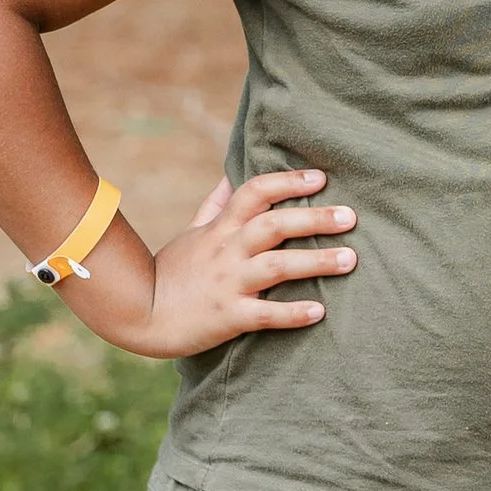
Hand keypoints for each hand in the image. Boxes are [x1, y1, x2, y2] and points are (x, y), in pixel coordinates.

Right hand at [108, 167, 357, 358]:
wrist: (139, 314)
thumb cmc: (172, 271)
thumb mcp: (192, 232)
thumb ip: (215, 204)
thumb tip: (230, 173)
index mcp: (220, 228)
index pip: (255, 193)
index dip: (287, 182)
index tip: (321, 177)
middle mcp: (227, 251)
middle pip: (273, 225)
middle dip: (313, 218)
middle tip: (351, 216)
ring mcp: (227, 284)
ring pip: (276, 267)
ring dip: (315, 262)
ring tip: (350, 260)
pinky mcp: (227, 317)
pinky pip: (264, 315)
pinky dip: (292, 313)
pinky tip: (319, 311)